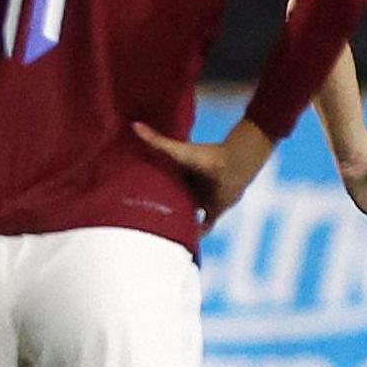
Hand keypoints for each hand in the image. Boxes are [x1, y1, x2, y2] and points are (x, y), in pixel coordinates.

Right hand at [133, 118, 275, 230]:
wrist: (233, 166)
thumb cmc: (204, 157)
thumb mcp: (175, 151)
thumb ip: (156, 141)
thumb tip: (134, 125)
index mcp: (179, 175)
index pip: (161, 185)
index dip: (149, 192)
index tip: (133, 201)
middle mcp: (189, 188)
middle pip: (173, 202)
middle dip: (162, 210)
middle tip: (143, 223)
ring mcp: (202, 200)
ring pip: (187, 215)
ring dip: (179, 223)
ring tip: (161, 237)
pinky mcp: (214, 210)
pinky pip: (204, 227)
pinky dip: (197, 234)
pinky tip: (186, 242)